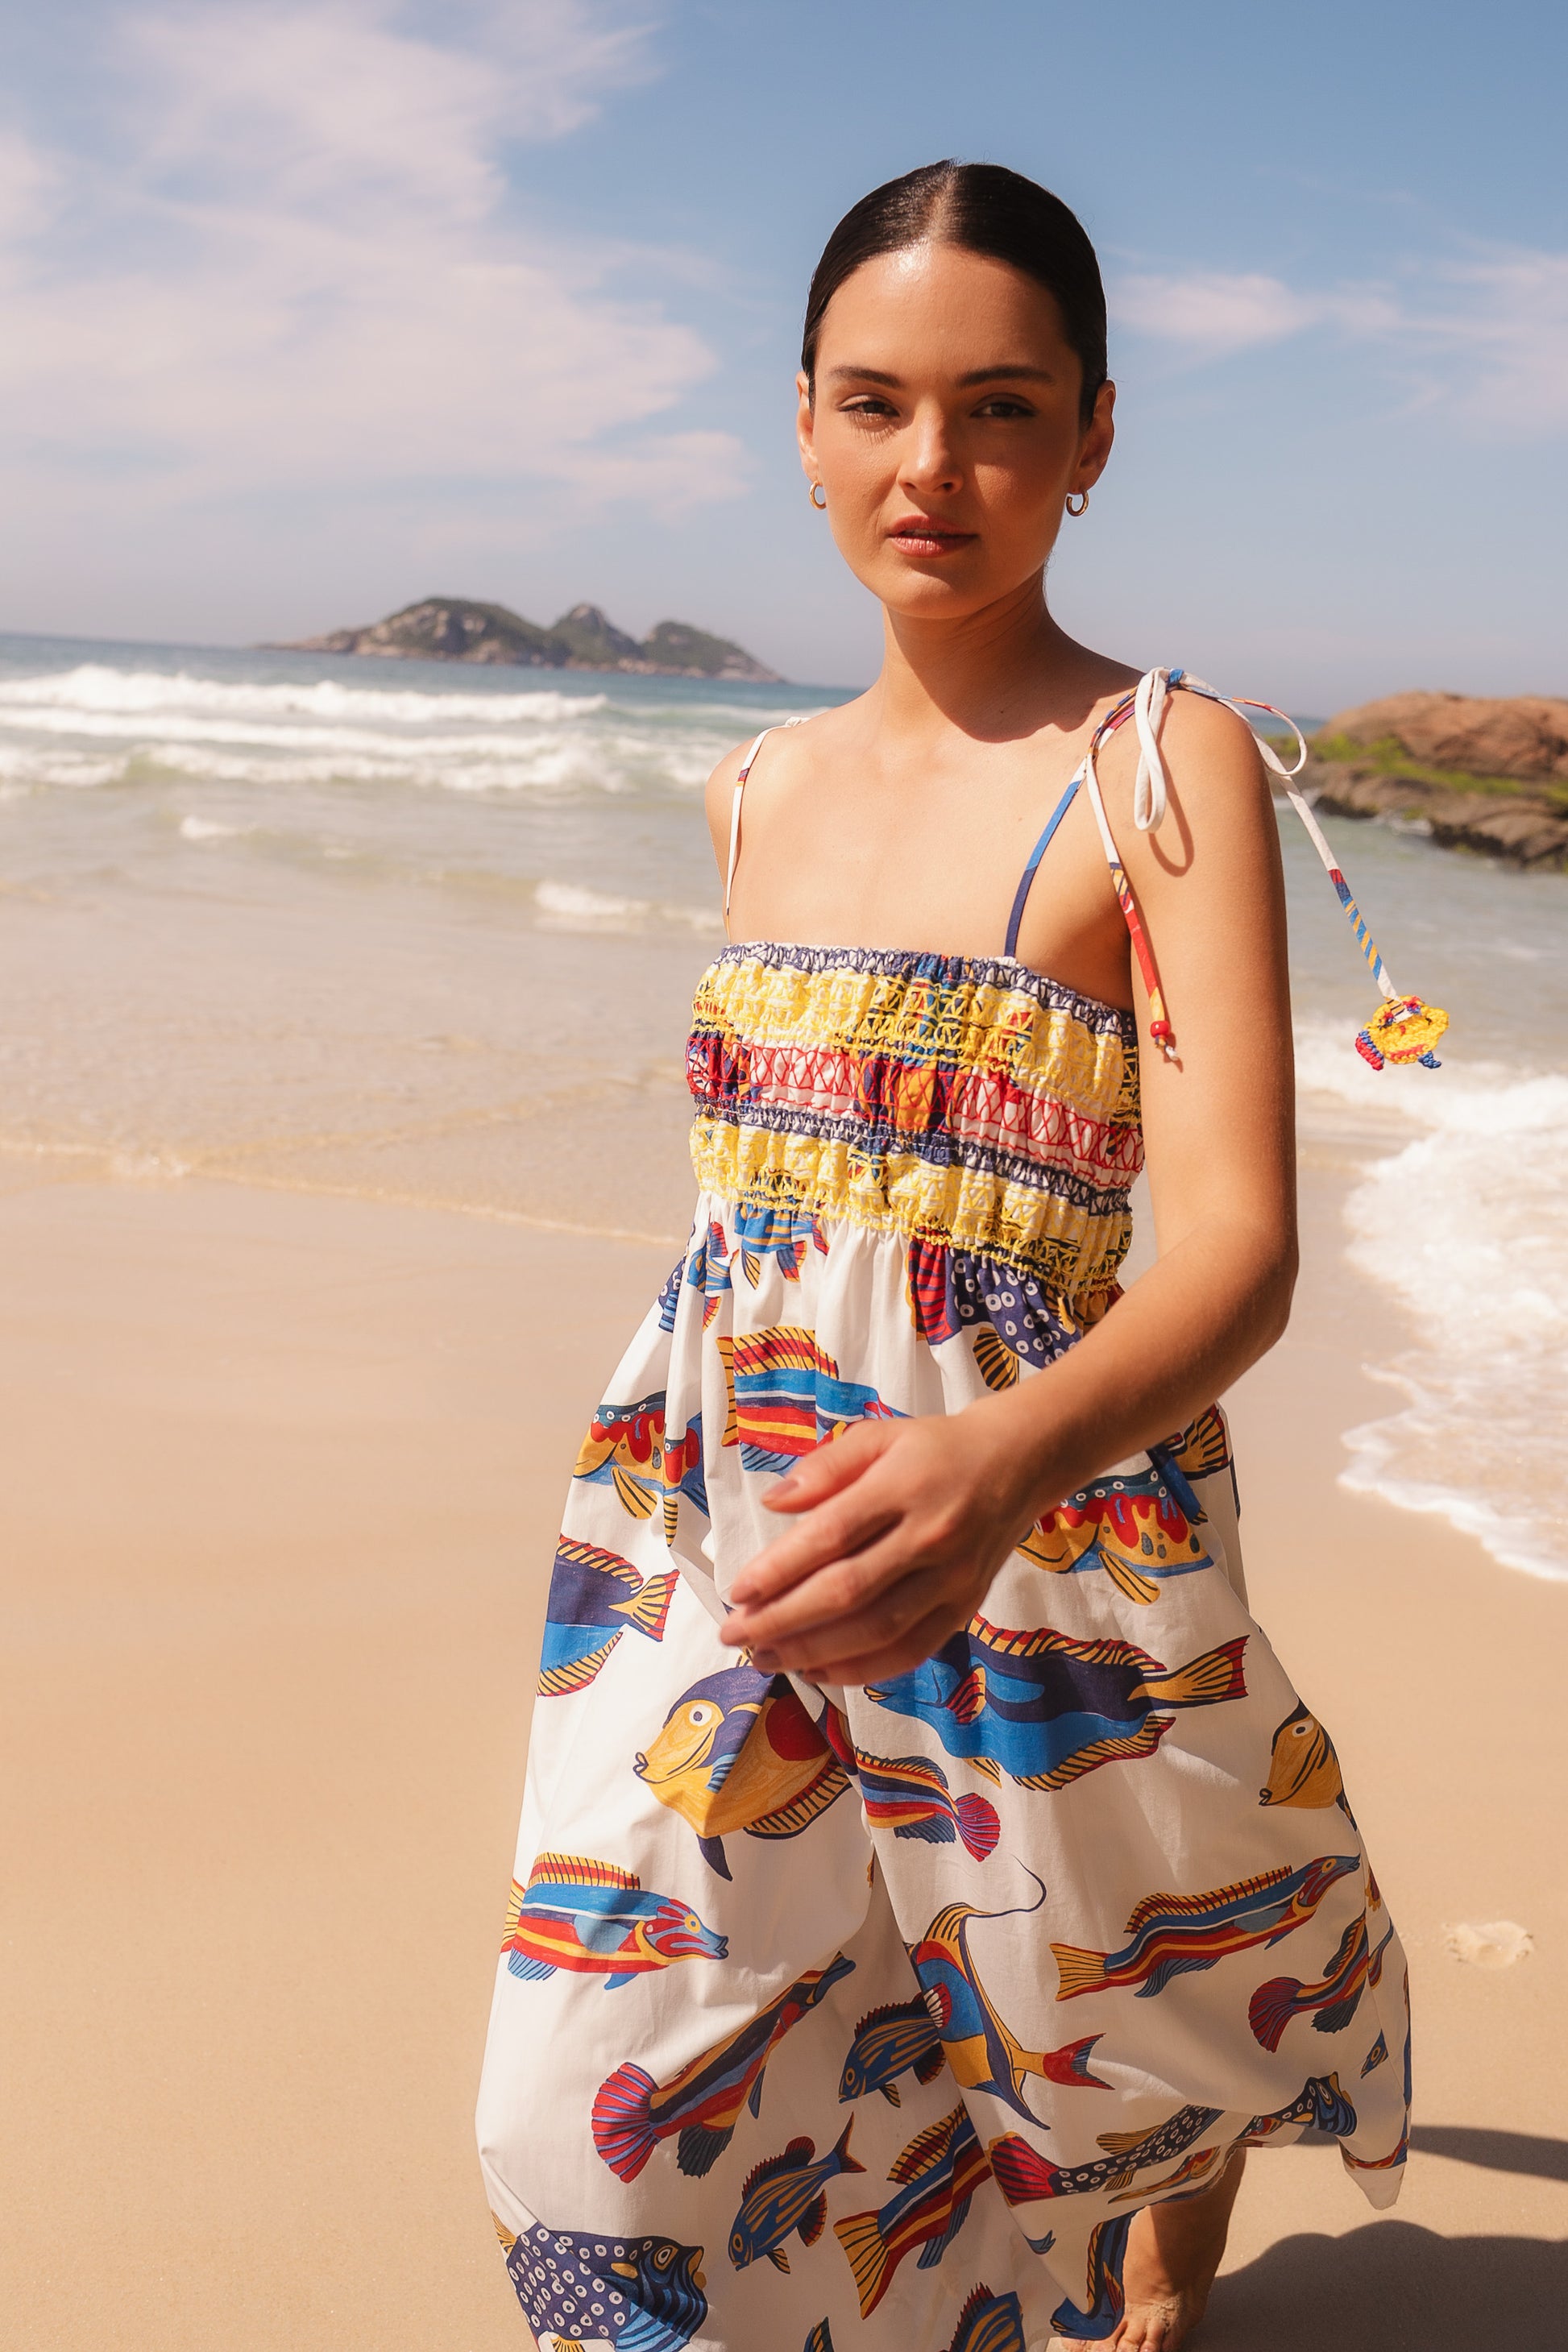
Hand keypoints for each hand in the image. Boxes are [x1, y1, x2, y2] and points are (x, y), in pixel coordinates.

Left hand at [719, 1399, 1044, 1684]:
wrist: (1018, 1464)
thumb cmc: (937, 1449)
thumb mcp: (880, 1436)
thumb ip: (825, 1467)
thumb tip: (773, 1504)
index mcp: (904, 1485)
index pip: (831, 1535)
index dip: (779, 1568)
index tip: (737, 1591)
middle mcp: (931, 1536)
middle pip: (848, 1590)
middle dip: (784, 1619)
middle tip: (736, 1634)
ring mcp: (953, 1578)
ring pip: (877, 1629)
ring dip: (814, 1651)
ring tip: (766, 1656)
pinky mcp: (965, 1607)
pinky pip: (910, 1650)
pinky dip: (862, 1669)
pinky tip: (819, 1670)